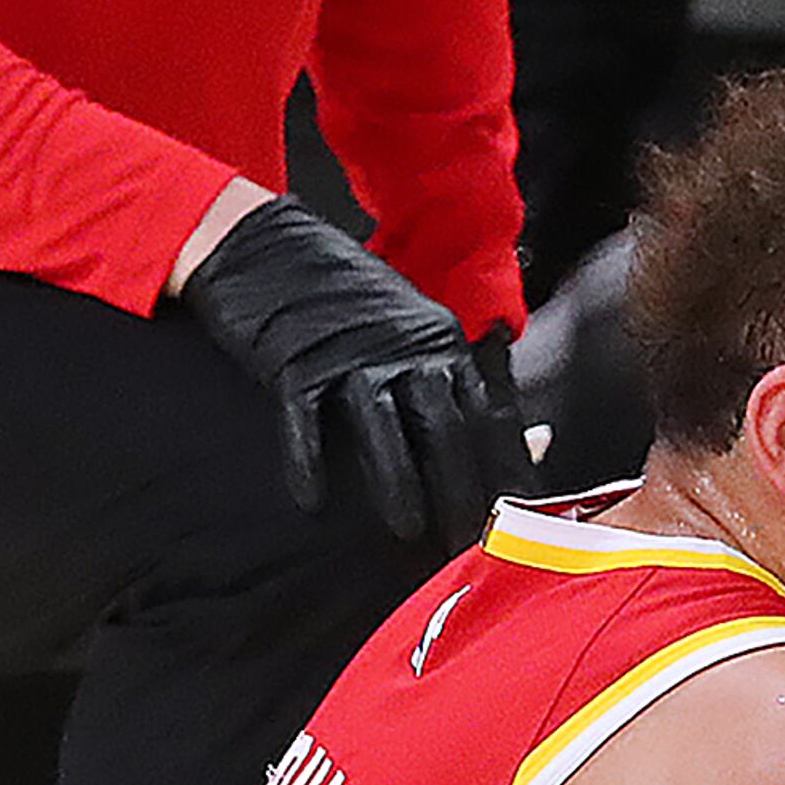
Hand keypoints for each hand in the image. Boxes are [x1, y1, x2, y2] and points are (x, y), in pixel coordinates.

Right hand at [174, 197, 534, 546]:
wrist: (261, 241)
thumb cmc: (340, 294)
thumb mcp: (409, 328)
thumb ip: (453, 380)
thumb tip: (520, 435)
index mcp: (441, 342)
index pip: (487, 415)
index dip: (505, 469)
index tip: (523, 514)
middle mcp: (406, 348)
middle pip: (446, 429)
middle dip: (464, 491)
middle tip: (473, 542)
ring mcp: (352, 353)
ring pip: (386, 429)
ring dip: (400, 484)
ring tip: (409, 532)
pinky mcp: (296, 358)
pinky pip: (307, 418)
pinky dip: (309, 460)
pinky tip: (313, 500)